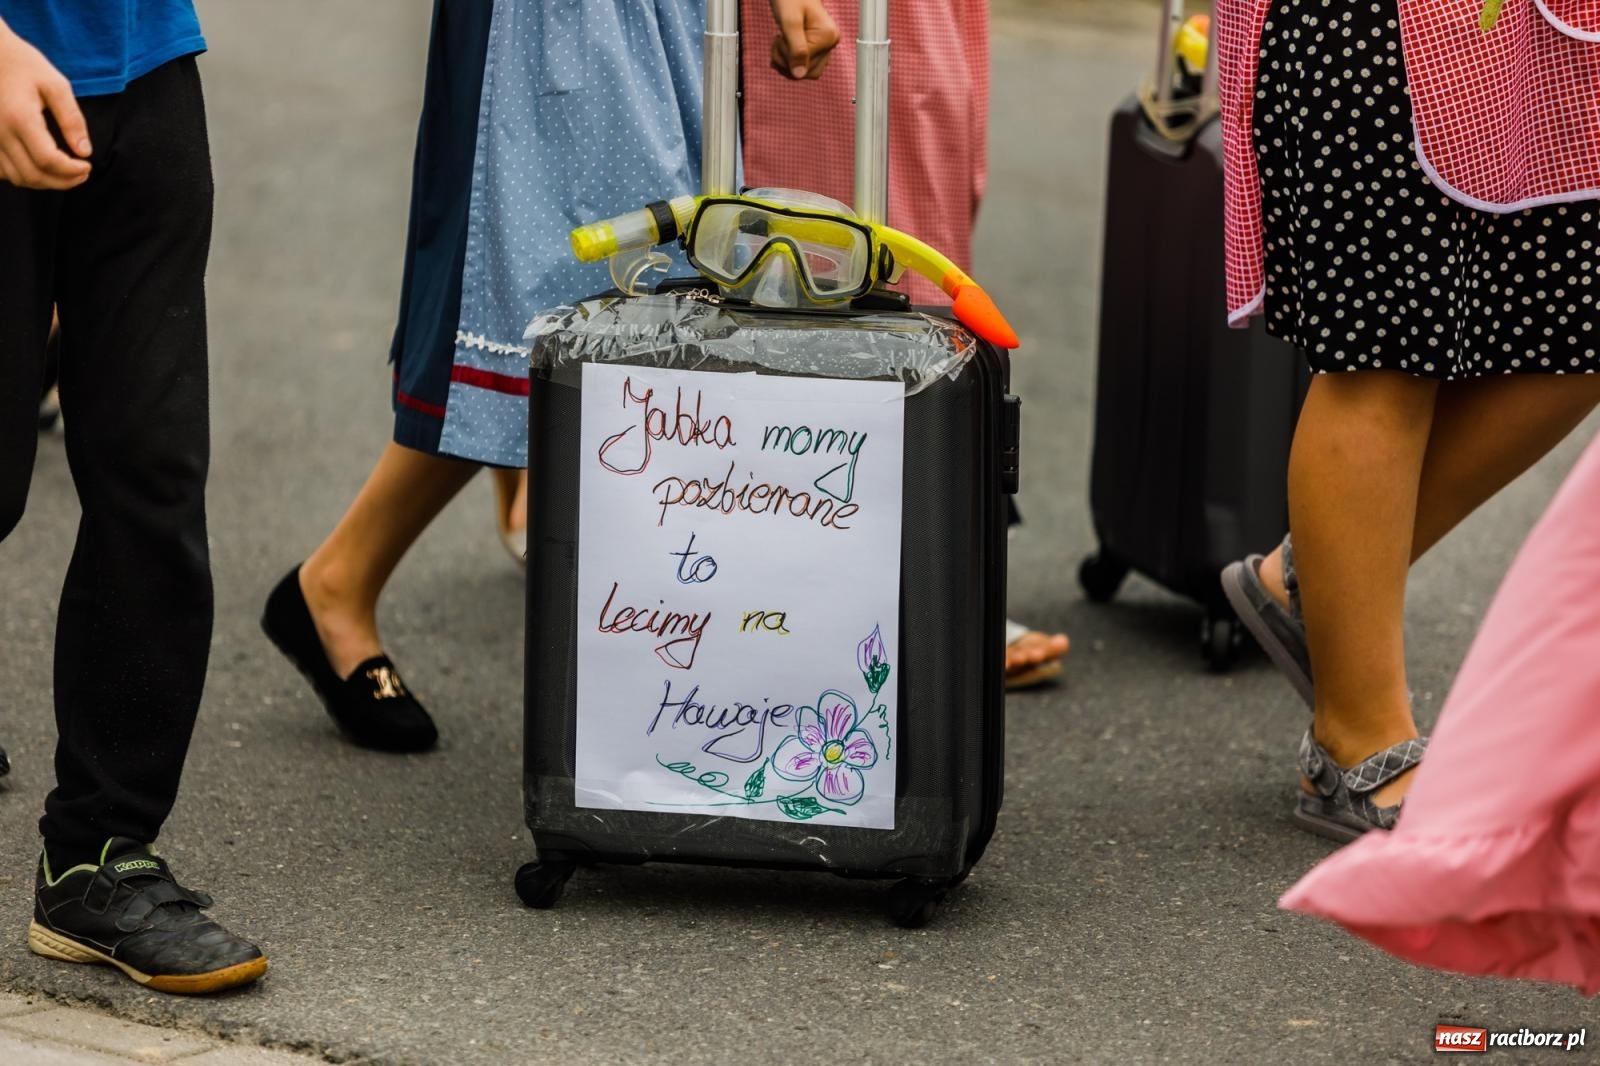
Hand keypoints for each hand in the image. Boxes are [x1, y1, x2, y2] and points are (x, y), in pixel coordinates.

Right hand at [0, 20, 90, 189]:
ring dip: (45, 183)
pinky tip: (40, 167)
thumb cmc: (24, 64)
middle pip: (32, 175)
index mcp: (20, 118)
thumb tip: (84, 151)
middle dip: (63, 182)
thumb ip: (72, 119)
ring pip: (17, 177)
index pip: (48, 160)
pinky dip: (24, 176)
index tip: (88, 166)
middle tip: (82, 174)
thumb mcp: (55, 85)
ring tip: (66, 174)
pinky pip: (2, 171)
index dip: (72, 171)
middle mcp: (0, 132)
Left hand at [768, 0, 839, 80]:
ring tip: (779, 43)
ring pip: (805, 72)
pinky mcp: (817, 48)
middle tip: (778, 41)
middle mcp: (830, 43)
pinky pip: (804, 66)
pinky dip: (788, 61)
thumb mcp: (790, 22)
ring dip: (786, 63)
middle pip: (808, 72)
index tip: (779, 38)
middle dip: (787, 61)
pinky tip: (782, 48)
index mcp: (828, 36)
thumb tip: (799, 74)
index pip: (807, 65)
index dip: (788, 57)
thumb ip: (796, 49)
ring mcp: (825, 46)